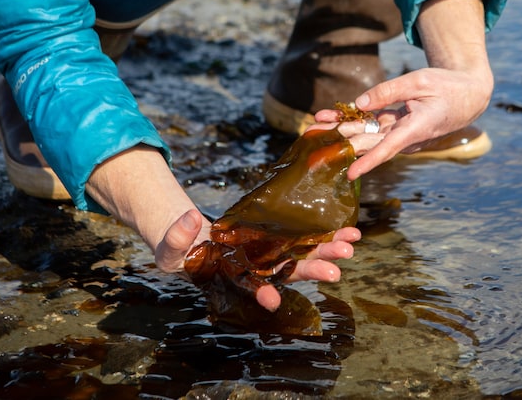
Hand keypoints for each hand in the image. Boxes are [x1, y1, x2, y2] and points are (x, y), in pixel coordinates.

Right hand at [157, 210, 360, 311]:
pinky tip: (349, 232)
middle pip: (288, 272)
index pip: (249, 287)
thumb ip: (176, 237)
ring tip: (351, 246)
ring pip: (304, 255)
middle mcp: (258, 268)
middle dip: (312, 271)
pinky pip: (305, 237)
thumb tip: (192, 221)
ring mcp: (271, 252)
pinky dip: (328, 235)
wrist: (191, 237)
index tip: (272, 300)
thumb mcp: (170, 246)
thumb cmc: (179, 249)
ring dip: (328, 251)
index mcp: (233, 276)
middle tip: (336, 271)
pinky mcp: (278, 236)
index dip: (261, 293)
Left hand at [313, 0, 493, 178]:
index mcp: (416, 128)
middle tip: (312, 134)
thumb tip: (360, 102)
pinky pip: (375, 126)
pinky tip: (334, 118)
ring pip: (369, 133)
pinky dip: (355, 120)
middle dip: (341, 139)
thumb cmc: (448, 86)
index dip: (368, 161)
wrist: (468, 95)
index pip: (388, 148)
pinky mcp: (399, 127)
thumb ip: (389, 91)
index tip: (350, 173)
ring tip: (316, 124)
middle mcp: (407, 136)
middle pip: (369, 141)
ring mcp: (402, 133)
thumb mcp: (420, 81)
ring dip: (343, 129)